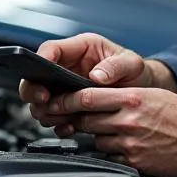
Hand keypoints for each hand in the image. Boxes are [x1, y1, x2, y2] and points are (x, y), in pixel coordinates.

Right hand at [20, 33, 173, 129]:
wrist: (142, 90)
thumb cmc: (135, 70)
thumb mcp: (131, 63)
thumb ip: (116, 66)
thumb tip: (96, 75)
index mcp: (80, 49)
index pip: (51, 49)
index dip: (41, 60)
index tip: (41, 72)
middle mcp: (68, 67)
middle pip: (36, 76)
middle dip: (35, 90)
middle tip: (45, 100)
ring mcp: (66, 88)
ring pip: (40, 100)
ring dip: (46, 110)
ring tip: (61, 117)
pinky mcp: (69, 107)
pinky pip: (53, 117)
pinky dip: (58, 124)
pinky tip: (69, 127)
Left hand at [43, 86, 176, 176]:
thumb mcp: (152, 95)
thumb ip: (123, 97)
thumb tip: (96, 99)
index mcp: (132, 98)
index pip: (87, 97)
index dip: (66, 101)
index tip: (56, 102)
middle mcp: (129, 120)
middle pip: (85, 119)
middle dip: (75, 119)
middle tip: (71, 118)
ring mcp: (130, 143)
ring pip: (96, 139)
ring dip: (95, 136)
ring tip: (109, 132)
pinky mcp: (135, 162)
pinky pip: (110, 157)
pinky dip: (110, 153)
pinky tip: (122, 147)